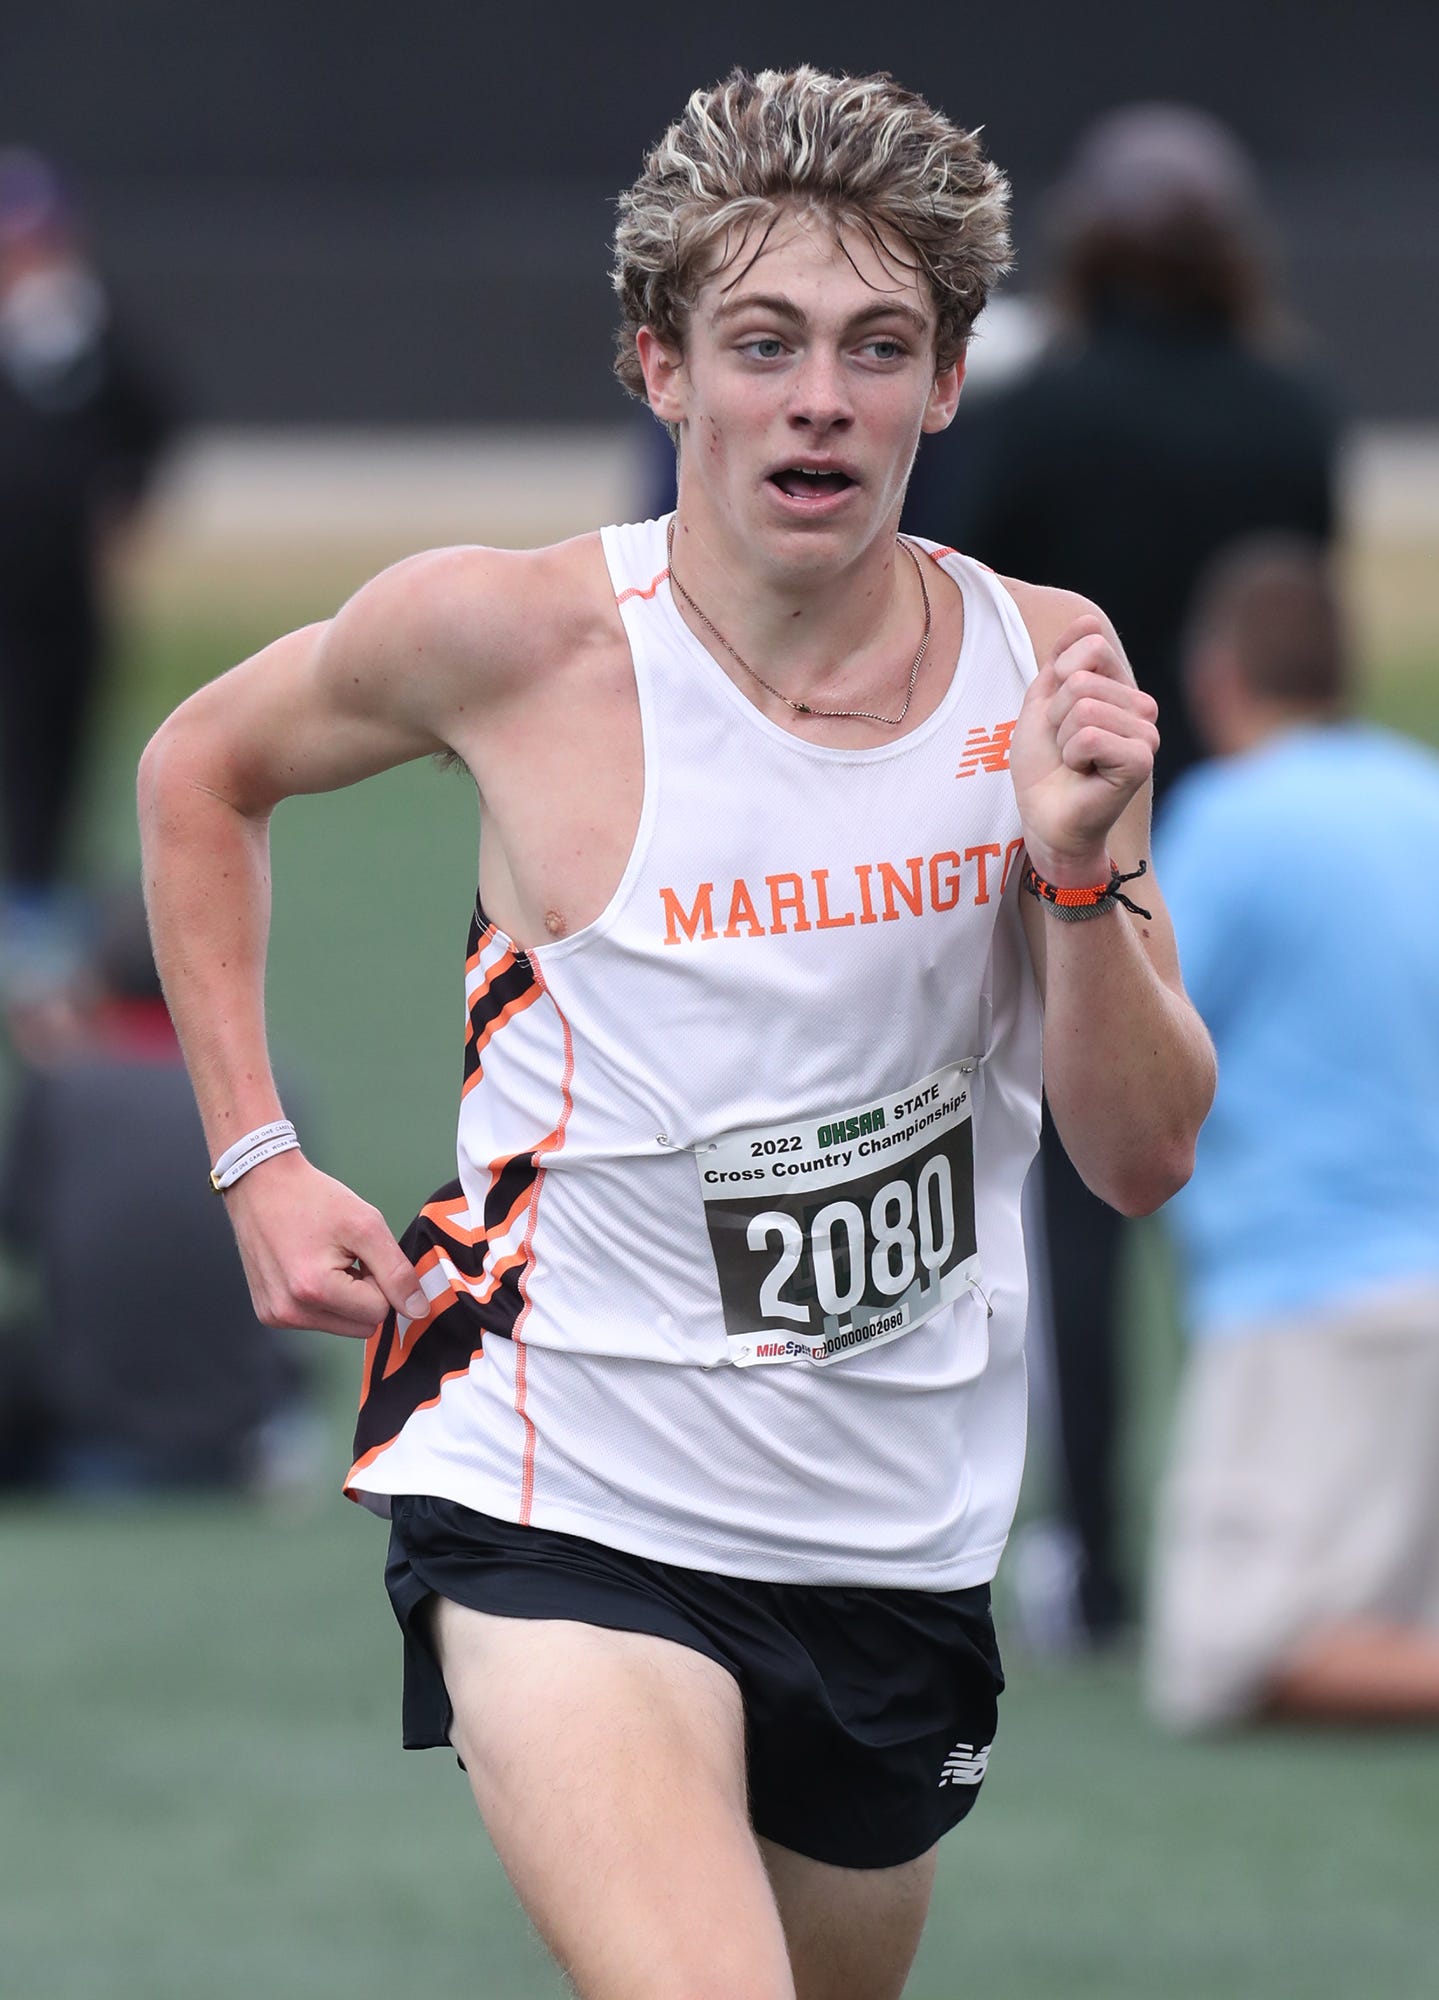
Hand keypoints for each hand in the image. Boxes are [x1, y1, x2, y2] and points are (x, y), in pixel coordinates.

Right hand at [223, 1149, 427, 1339]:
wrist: (261, 1184)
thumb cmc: (313, 1198)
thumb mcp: (367, 1226)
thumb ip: (397, 1272)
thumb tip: (418, 1311)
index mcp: (314, 1289)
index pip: (378, 1312)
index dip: (380, 1280)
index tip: (362, 1253)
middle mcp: (290, 1312)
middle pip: (360, 1326)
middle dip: (364, 1294)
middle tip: (346, 1257)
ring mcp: (276, 1316)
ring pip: (341, 1326)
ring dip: (344, 1297)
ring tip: (326, 1260)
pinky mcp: (268, 1314)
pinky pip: (317, 1320)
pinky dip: (323, 1298)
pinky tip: (309, 1267)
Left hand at [1009, 614, 1158, 881]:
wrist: (1045, 818)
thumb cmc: (1045, 767)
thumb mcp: (1042, 703)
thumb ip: (1061, 661)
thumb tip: (1086, 619)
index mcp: (1122, 689)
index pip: (1091, 645)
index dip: (1057, 677)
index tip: (1057, 716)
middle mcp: (1142, 707)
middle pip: (1082, 678)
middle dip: (1055, 715)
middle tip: (1065, 748)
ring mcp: (1146, 733)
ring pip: (1084, 705)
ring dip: (1062, 738)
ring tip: (1073, 761)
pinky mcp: (1141, 759)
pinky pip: (1089, 734)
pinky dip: (1072, 755)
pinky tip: (1083, 774)